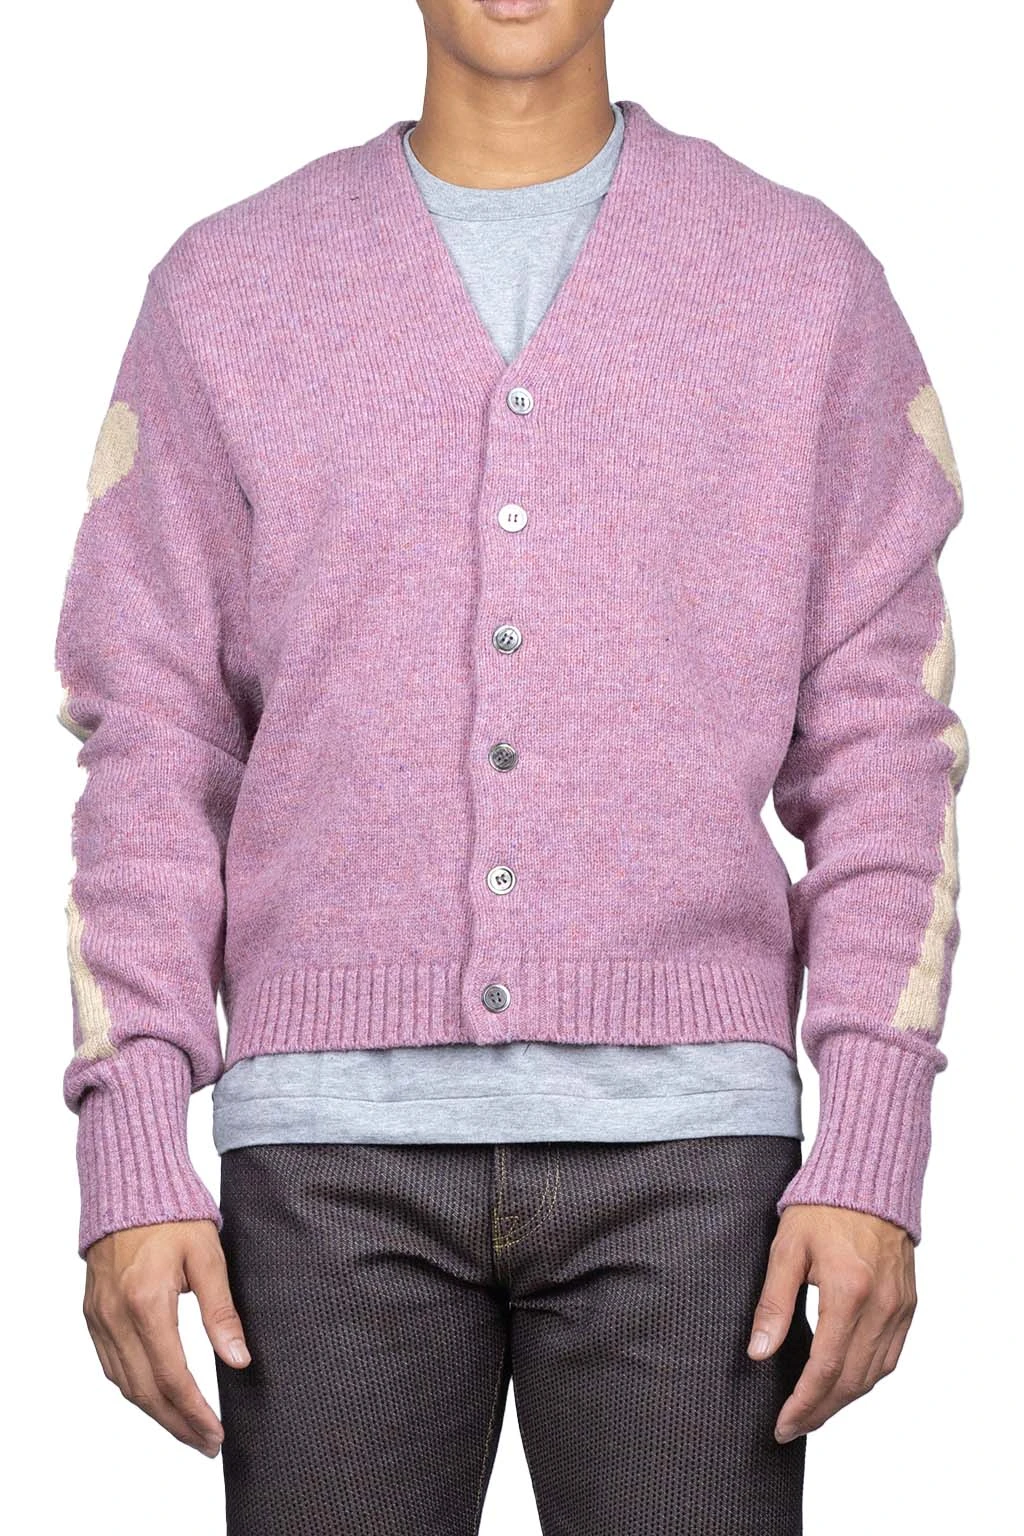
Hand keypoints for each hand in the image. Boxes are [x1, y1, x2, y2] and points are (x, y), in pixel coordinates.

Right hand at [83, 1218, 250, 1455]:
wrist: (129, 1186)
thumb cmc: (174, 1215)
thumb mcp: (208, 1257)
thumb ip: (221, 1311)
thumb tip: (239, 1359)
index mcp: (146, 1302)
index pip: (171, 1376)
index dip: (194, 1412)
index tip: (215, 1435)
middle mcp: (116, 1316)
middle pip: (144, 1391)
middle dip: (177, 1424)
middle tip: (206, 1444)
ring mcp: (99, 1317)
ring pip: (124, 1383)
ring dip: (155, 1413)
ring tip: (186, 1429)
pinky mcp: (92, 1314)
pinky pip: (110, 1365)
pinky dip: (133, 1389)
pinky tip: (155, 1398)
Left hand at [747, 1204, 916, 1442]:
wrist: (869, 1179)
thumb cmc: (821, 1208)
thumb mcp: (786, 1248)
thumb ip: (773, 1303)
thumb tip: (759, 1353)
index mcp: (848, 1291)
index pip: (825, 1367)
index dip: (803, 1403)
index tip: (782, 1424)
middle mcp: (881, 1306)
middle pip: (851, 1380)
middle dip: (820, 1411)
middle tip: (792, 1428)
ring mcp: (900, 1307)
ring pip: (874, 1374)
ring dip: (843, 1400)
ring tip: (813, 1411)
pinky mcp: (909, 1305)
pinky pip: (890, 1356)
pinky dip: (867, 1377)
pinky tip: (844, 1383)